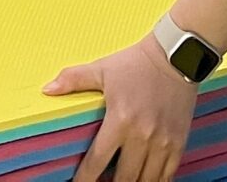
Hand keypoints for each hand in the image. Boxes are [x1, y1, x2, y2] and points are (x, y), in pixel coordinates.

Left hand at [43, 34, 193, 181]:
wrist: (176, 56)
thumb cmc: (138, 63)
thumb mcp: (102, 69)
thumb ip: (73, 79)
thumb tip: (47, 89)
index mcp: (120, 120)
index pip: (97, 161)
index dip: (85, 179)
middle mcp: (142, 135)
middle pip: (123, 178)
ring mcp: (163, 142)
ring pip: (146, 181)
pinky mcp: (179, 143)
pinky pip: (167, 175)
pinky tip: (144, 180)